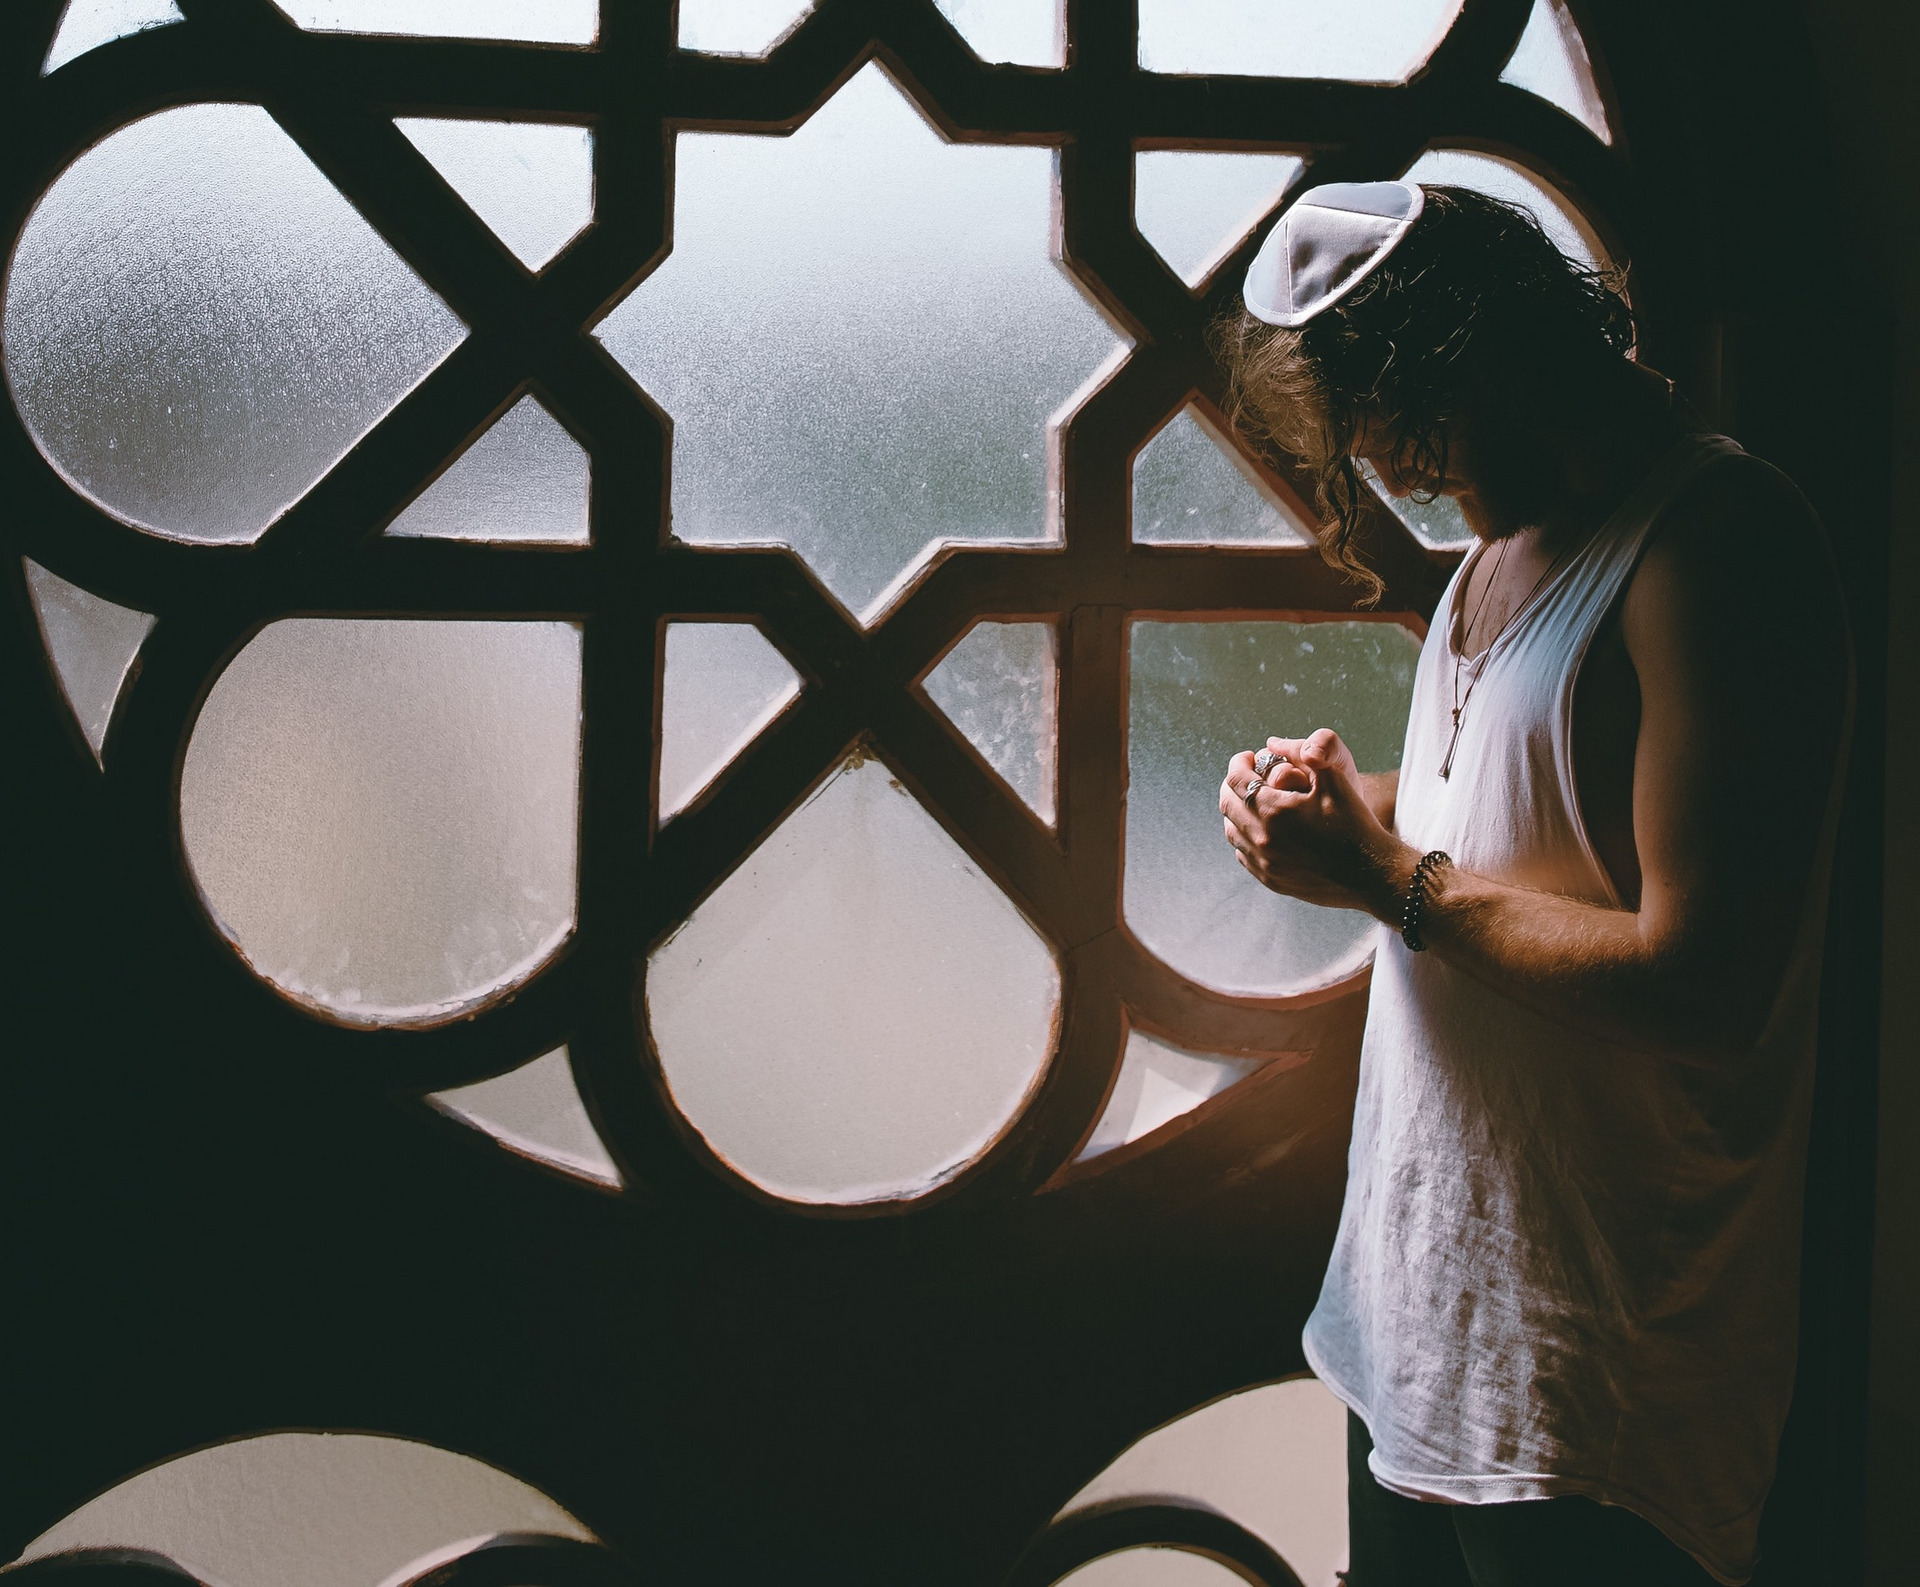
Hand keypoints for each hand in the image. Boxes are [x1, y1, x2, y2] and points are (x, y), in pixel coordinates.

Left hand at [1218, 729, 1413, 915]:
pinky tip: (1261, 828)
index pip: (1236, 780)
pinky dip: (1245, 837)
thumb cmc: (1355, 824)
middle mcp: (1263, 839)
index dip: (1239, 763)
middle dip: (1233, 784)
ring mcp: (1265, 864)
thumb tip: (1273, 742)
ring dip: (1237, 811)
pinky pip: (1243, 855)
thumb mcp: (1334, 780)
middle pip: (1227, 805)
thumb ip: (1304, 755)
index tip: (1249, 757)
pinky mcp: (1271, 880)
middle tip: (1247, 775)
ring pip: (1231, 832)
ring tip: (1253, 800)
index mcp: (1274, 811)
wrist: (1371, 874)